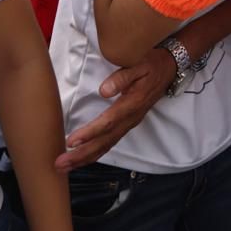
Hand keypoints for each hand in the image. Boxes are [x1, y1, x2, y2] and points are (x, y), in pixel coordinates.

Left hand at [55, 47, 174, 171]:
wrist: (170, 69)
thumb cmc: (151, 64)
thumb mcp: (139, 63)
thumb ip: (122, 77)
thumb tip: (104, 90)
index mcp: (133, 103)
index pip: (109, 122)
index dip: (90, 133)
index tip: (71, 141)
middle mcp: (131, 118)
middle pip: (105, 141)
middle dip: (82, 154)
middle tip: (60, 164)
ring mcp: (130, 123)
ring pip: (107, 145)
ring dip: (85, 158)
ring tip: (64, 166)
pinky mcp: (127, 125)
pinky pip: (110, 143)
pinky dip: (94, 154)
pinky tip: (81, 159)